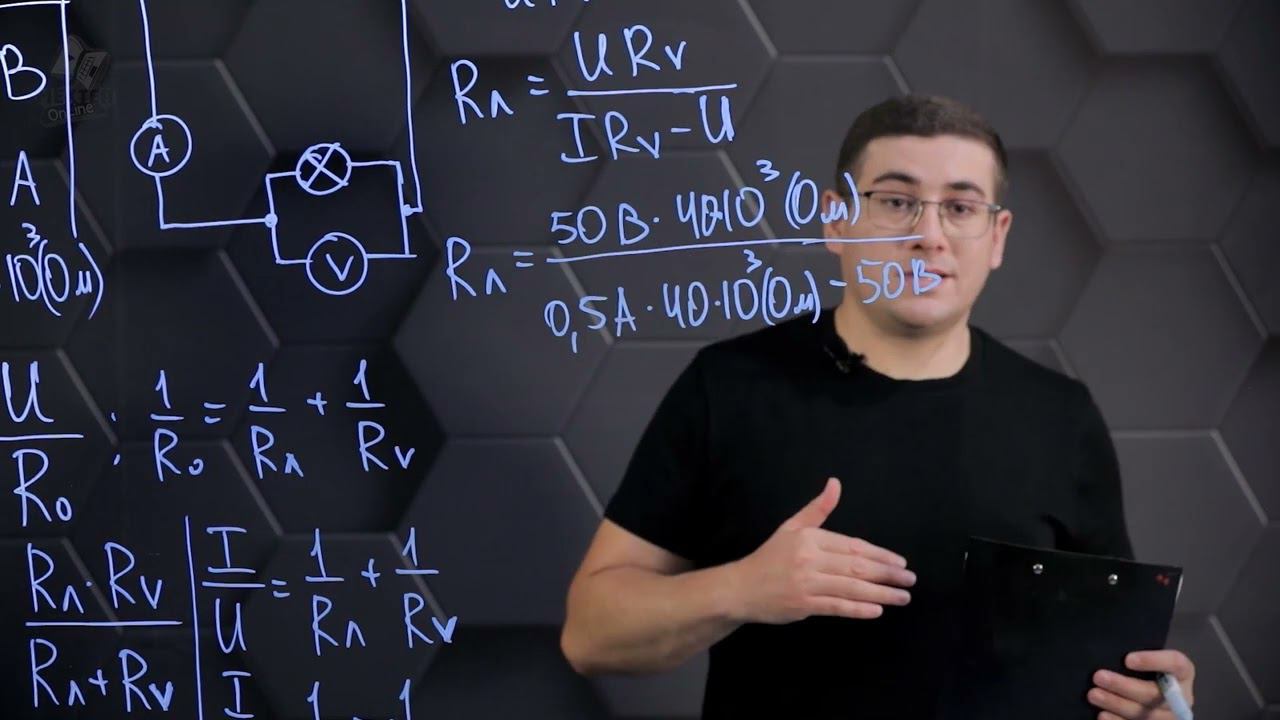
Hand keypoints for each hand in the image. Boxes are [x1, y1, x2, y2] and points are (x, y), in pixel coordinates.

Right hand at [728, 477, 916, 624]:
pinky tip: (877, 610)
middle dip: (887, 574)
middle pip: (857, 567)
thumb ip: (817, 508)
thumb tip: (835, 483)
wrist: (740, 587)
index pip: (853, 547)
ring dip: (881, 593)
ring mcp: (807, 584)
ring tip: (902, 597)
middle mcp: (809, 559)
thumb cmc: (770, 557)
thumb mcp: (792, 527)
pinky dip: (858, 609)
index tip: (900, 562)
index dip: (879, 555)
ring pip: (851, 588)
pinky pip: (837, 607)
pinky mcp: (803, 605)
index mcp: (810, 538)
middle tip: (909, 580)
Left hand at [1088, 649, 1195, 718]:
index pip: (1175, 663)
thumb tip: (1108, 651)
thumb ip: (1136, 655)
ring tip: (1093, 694)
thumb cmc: (1146, 669)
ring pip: (1145, 713)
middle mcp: (1181, 697)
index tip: (1127, 659)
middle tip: (1098, 676)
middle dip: (1124, 686)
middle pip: (1155, 693)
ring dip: (1117, 704)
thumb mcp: (1147, 657)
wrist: (1155, 689)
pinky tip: (1102, 715)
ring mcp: (1171, 716)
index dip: (1153, 661)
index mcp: (1183, 673)